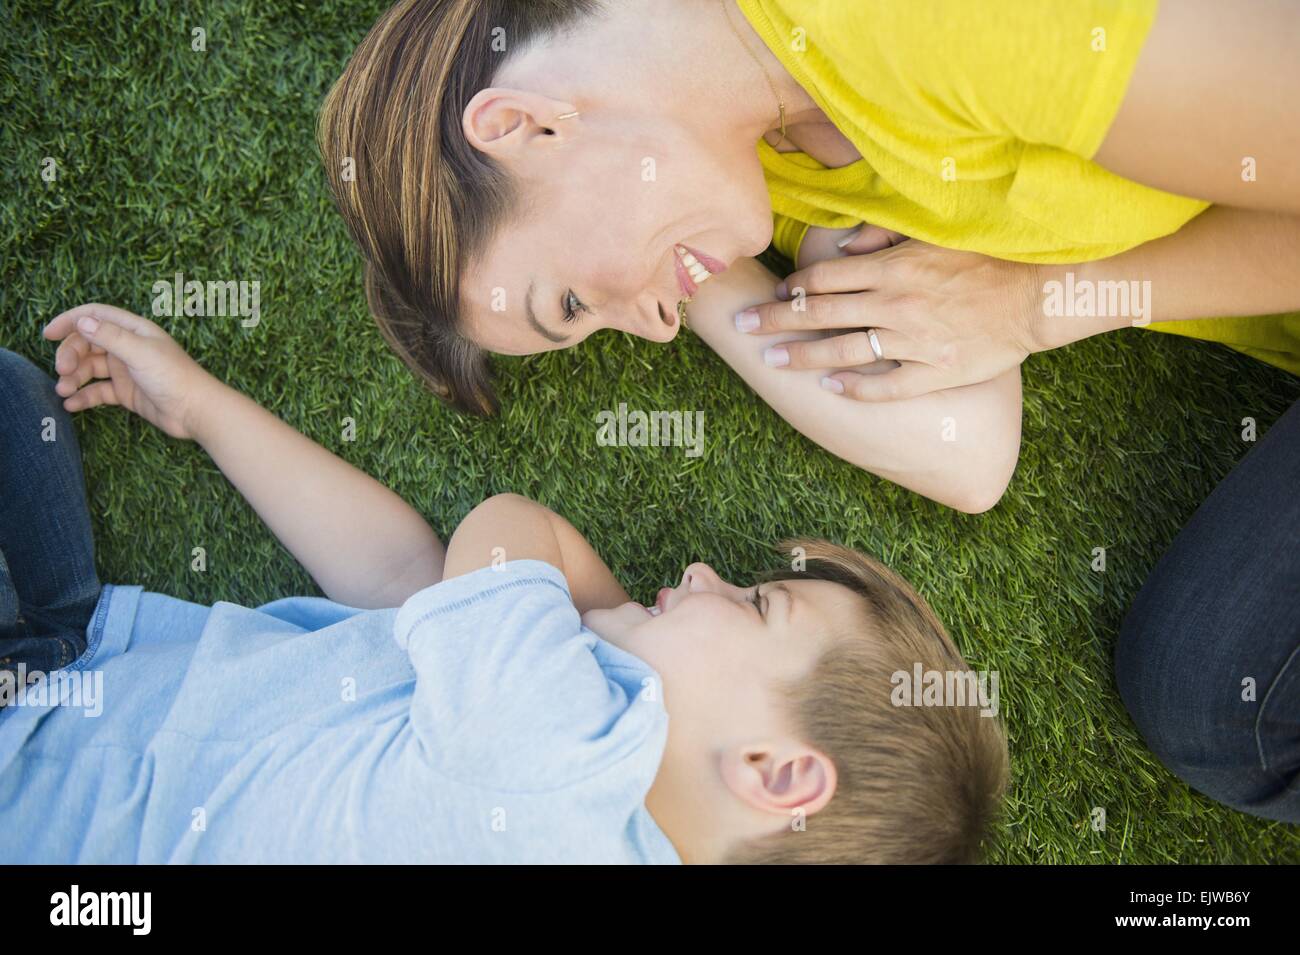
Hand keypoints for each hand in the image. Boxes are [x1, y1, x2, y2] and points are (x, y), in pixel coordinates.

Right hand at [42, 303, 221, 439]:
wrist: (196, 411)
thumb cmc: (175, 377)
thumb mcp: (140, 353)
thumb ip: (110, 337)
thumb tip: (81, 321)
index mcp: (134, 331)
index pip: (95, 316)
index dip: (70, 321)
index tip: (48, 334)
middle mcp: (128, 347)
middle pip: (87, 344)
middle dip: (70, 355)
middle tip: (61, 371)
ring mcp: (126, 371)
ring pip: (90, 369)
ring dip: (73, 378)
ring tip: (62, 391)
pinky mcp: (126, 393)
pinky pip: (98, 391)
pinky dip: (83, 397)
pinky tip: (70, 405)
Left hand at [738, 239, 1043, 400]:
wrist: (1037, 295)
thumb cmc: (987, 258)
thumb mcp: (935, 233)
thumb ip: (884, 236)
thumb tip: (840, 248)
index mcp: (894, 268)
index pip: (826, 277)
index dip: (795, 286)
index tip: (774, 294)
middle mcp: (896, 303)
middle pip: (822, 312)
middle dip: (776, 320)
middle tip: (742, 328)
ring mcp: (915, 340)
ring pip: (845, 350)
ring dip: (804, 356)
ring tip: (772, 361)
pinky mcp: (936, 371)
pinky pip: (888, 385)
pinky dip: (857, 387)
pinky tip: (830, 388)